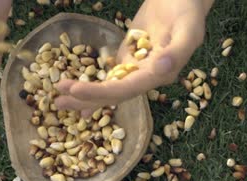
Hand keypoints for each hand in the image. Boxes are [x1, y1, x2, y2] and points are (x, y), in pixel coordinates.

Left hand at [55, 0, 211, 116]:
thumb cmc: (188, 12)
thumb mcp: (188, 30)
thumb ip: (177, 51)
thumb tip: (160, 69)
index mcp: (163, 73)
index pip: (129, 88)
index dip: (102, 92)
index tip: (76, 90)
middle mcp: (149, 76)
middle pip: (117, 93)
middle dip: (88, 97)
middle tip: (58, 101)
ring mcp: (138, 68)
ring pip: (112, 87)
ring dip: (87, 94)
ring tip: (60, 100)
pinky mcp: (131, 59)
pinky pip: (112, 75)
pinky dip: (94, 83)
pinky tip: (77, 89)